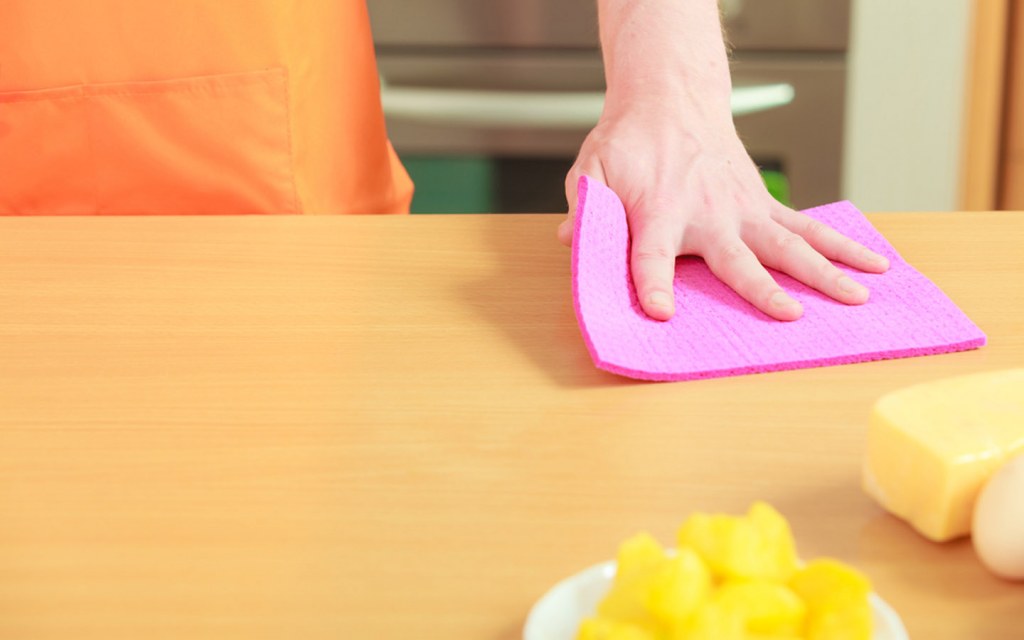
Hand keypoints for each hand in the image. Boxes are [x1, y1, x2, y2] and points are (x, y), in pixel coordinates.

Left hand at [558, 104, 889, 321]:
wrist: (671, 100)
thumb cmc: (630, 142)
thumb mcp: (593, 171)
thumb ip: (586, 207)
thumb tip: (572, 242)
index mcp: (659, 211)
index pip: (650, 255)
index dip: (653, 284)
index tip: (661, 312)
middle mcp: (708, 214)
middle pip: (741, 258)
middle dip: (765, 290)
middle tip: (792, 317)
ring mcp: (743, 209)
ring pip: (790, 244)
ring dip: (827, 271)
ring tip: (860, 298)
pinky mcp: (763, 205)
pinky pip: (807, 227)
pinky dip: (842, 244)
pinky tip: (873, 263)